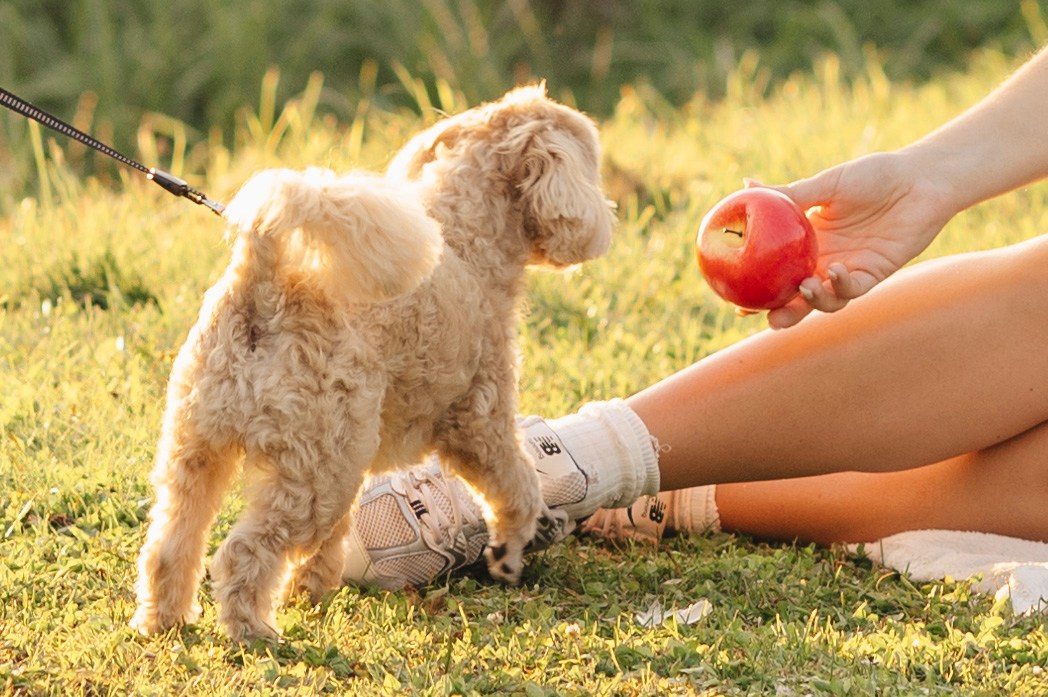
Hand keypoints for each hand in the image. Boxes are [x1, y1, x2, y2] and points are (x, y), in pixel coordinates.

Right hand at [759, 151, 956, 327]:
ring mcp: (848, 270)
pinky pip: (852, 290)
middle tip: (761, 316)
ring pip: (823, 301)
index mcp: (806, 241)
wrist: (920, 179)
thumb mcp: (826, 183)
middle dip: (778, 311)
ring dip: (810, 302)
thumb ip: (789, 193)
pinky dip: (840, 287)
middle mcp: (824, 260)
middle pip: (795, 295)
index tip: (733, 296)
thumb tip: (746, 185)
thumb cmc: (874, 175)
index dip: (756, 287)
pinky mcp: (874, 274)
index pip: (776, 270)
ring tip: (803, 289)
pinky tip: (834, 273)